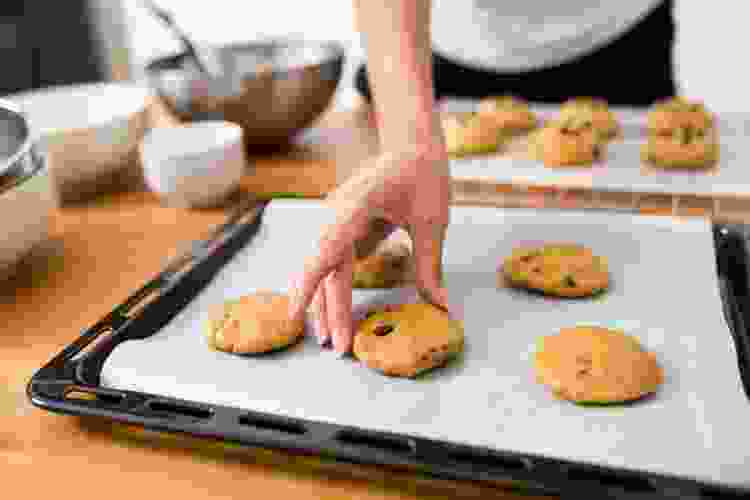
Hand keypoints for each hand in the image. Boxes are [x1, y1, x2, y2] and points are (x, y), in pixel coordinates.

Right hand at [287, 147, 452, 354]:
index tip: (294, 313)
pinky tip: (334, 314)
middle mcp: (336, 212)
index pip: (326, 248)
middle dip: (327, 309)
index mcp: (356, 204)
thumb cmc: (423, 174)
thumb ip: (431, 263)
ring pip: (323, 267)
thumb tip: (442, 306)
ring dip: (325, 302)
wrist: (411, 145)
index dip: (308, 283)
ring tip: (329, 340)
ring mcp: (335, 220)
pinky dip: (330, 288)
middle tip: (337, 349)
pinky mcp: (340, 228)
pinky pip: (330, 262)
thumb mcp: (434, 219)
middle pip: (325, 267)